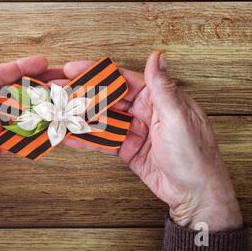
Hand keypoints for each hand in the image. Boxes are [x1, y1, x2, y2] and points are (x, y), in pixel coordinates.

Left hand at [0, 41, 54, 216]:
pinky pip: (13, 138)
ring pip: (14, 116)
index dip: (17, 69)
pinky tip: (46, 129)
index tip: (40, 63)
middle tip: (59, 83)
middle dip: (33, 88)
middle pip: (8, 94)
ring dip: (35, 111)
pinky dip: (29, 134)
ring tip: (59, 105)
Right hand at [61, 52, 242, 230]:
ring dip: (79, 116)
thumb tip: (157, 56)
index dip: (97, 73)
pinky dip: (86, 139)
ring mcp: (134, 130)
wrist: (195, 194)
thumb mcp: (178, 118)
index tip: (75, 68)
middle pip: (108, 98)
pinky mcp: (128, 149)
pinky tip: (69, 136)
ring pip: (102, 119)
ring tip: (55, 111)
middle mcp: (145, 111)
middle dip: (82, 94)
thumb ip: (163, 88)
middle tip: (57, 90)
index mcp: (159, 98)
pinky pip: (103, 141)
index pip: (123, 80)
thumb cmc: (195, 155)